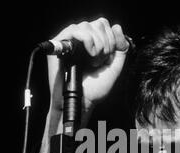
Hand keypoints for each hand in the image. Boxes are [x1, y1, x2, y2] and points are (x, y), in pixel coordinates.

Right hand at [38, 18, 128, 152]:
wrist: (82, 102)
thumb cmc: (95, 89)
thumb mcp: (114, 68)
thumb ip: (120, 49)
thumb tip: (117, 27)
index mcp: (94, 43)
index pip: (105, 25)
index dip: (112, 38)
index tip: (109, 57)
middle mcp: (81, 40)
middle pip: (99, 23)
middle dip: (106, 42)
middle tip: (100, 61)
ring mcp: (70, 41)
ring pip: (88, 25)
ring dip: (97, 44)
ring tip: (93, 61)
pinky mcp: (59, 44)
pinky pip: (75, 29)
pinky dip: (87, 40)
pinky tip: (89, 55)